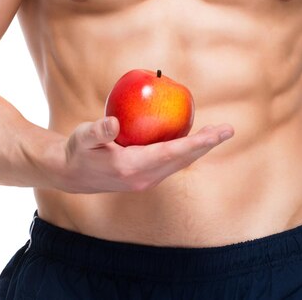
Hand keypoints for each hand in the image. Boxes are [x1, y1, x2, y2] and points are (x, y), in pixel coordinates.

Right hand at [56, 116, 233, 193]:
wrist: (73, 175)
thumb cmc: (78, 151)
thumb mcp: (82, 138)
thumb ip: (97, 131)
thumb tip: (113, 122)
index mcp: (132, 168)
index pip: (170, 154)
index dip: (194, 144)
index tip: (214, 135)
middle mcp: (145, 177)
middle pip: (182, 160)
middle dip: (206, 145)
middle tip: (228, 129)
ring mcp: (147, 179)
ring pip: (180, 162)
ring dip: (201, 148)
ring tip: (219, 132)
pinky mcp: (147, 176)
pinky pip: (173, 161)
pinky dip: (187, 149)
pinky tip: (196, 137)